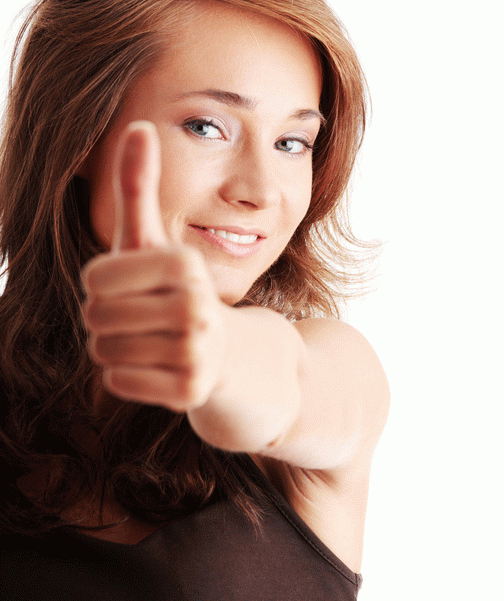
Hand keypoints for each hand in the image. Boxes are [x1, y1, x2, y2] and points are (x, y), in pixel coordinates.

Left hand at [82, 121, 224, 410]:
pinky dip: (128, 375)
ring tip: (150, 339)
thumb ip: (140, 185)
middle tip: (142, 316)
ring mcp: (196, 352)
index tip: (135, 286)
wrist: (227, 353)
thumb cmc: (178, 290)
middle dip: (108, 316)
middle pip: (96, 315)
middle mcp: (196, 308)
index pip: (94, 279)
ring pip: (104, 350)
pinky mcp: (190, 391)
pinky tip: (156, 366)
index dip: (103, 284)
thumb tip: (138, 124)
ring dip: (117, 346)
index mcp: (185, 265)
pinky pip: (119, 381)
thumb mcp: (156, 240)